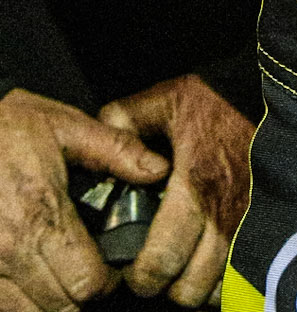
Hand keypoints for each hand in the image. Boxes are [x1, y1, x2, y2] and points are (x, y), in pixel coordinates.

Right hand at [0, 87, 167, 311]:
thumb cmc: (8, 127)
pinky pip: (2, 307)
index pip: (86, 284)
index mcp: (42, 216)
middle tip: (87, 270)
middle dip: (82, 294)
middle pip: (61, 308)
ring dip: (50, 301)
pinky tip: (31, 274)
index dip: (108, 280)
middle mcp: (10, 250)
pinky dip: (20, 301)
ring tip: (59, 272)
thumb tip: (158, 170)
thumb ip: (116, 150)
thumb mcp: (65, 125)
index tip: (111, 266)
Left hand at [99, 76, 253, 305]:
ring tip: (189, 266)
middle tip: (162, 270)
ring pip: (219, 291)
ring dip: (201, 285)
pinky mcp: (273, 225)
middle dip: (170, 288)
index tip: (133, 270)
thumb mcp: (169, 98)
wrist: (276, 92)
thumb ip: (127, 120)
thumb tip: (97, 140)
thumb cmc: (222, 97)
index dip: (141, 278)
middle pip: (189, 291)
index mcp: (193, 188)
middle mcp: (224, 216)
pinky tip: (217, 261)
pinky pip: (249, 277)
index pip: (160, 262)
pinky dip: (229, 279)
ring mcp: (252, 225)